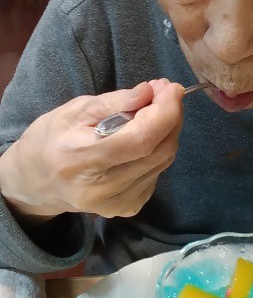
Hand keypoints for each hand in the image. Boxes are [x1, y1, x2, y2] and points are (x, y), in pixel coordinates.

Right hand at [0, 80, 183, 221]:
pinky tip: (143, 138)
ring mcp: (116, 203)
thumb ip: (114, 102)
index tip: (171, 88)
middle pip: (158, 151)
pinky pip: (156, 173)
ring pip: (162, 162)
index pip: (140, 140)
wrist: (36, 182)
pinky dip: (157, 150)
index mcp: (81, 159)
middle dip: (170, 117)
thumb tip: (151, 91)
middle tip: (165, 93)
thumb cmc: (52, 138)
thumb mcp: (74, 110)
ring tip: (153, 110)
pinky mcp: (127, 208)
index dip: (165, 112)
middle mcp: (101, 188)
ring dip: (167, 132)